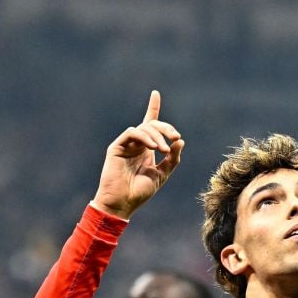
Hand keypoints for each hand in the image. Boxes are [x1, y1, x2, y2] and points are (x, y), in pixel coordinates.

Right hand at [91, 90, 183, 219]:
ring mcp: (126, 144)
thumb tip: (180, 141)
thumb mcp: (162, 174)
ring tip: (164, 150)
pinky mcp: (117, 147)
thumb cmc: (140, 192)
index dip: (152, 108)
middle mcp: (136, 144)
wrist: (123, 203)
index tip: (155, 93)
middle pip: (151, 125)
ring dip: (157, 136)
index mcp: (146, 149)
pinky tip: (153, 147)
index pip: (150, 125)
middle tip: (176, 137)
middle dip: (166, 128)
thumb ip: (172, 158)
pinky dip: (144, 137)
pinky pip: (132, 133)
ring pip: (144, 128)